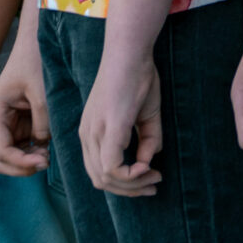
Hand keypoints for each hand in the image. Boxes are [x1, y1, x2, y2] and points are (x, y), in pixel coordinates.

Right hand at [0, 48, 49, 176]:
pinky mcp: (18, 127)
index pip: (1, 150)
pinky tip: (47, 149)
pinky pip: (20, 150)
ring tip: (48, 155)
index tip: (43, 161)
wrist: (36, 46)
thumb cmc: (34, 63)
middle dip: (20, 168)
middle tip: (45, 163)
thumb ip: (42, 122)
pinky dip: (32, 155)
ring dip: (26, 163)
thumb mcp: (41, 92)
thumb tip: (42, 146)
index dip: (20, 162)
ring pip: (9, 159)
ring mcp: (6, 126)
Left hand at [78, 49, 161, 197]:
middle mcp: (87, 134)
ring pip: (105, 178)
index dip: (124, 183)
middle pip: (100, 180)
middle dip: (129, 190)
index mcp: (91, 131)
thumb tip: (146, 164)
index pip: (98, 171)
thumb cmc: (138, 79)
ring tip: (155, 176)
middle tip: (154, 184)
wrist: (132, 52)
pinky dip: (130, 175)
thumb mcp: (145, 116)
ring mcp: (95, 131)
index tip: (149, 176)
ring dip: (132, 184)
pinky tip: (147, 166)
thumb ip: (146, 141)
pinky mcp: (108, 127)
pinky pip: (112, 167)